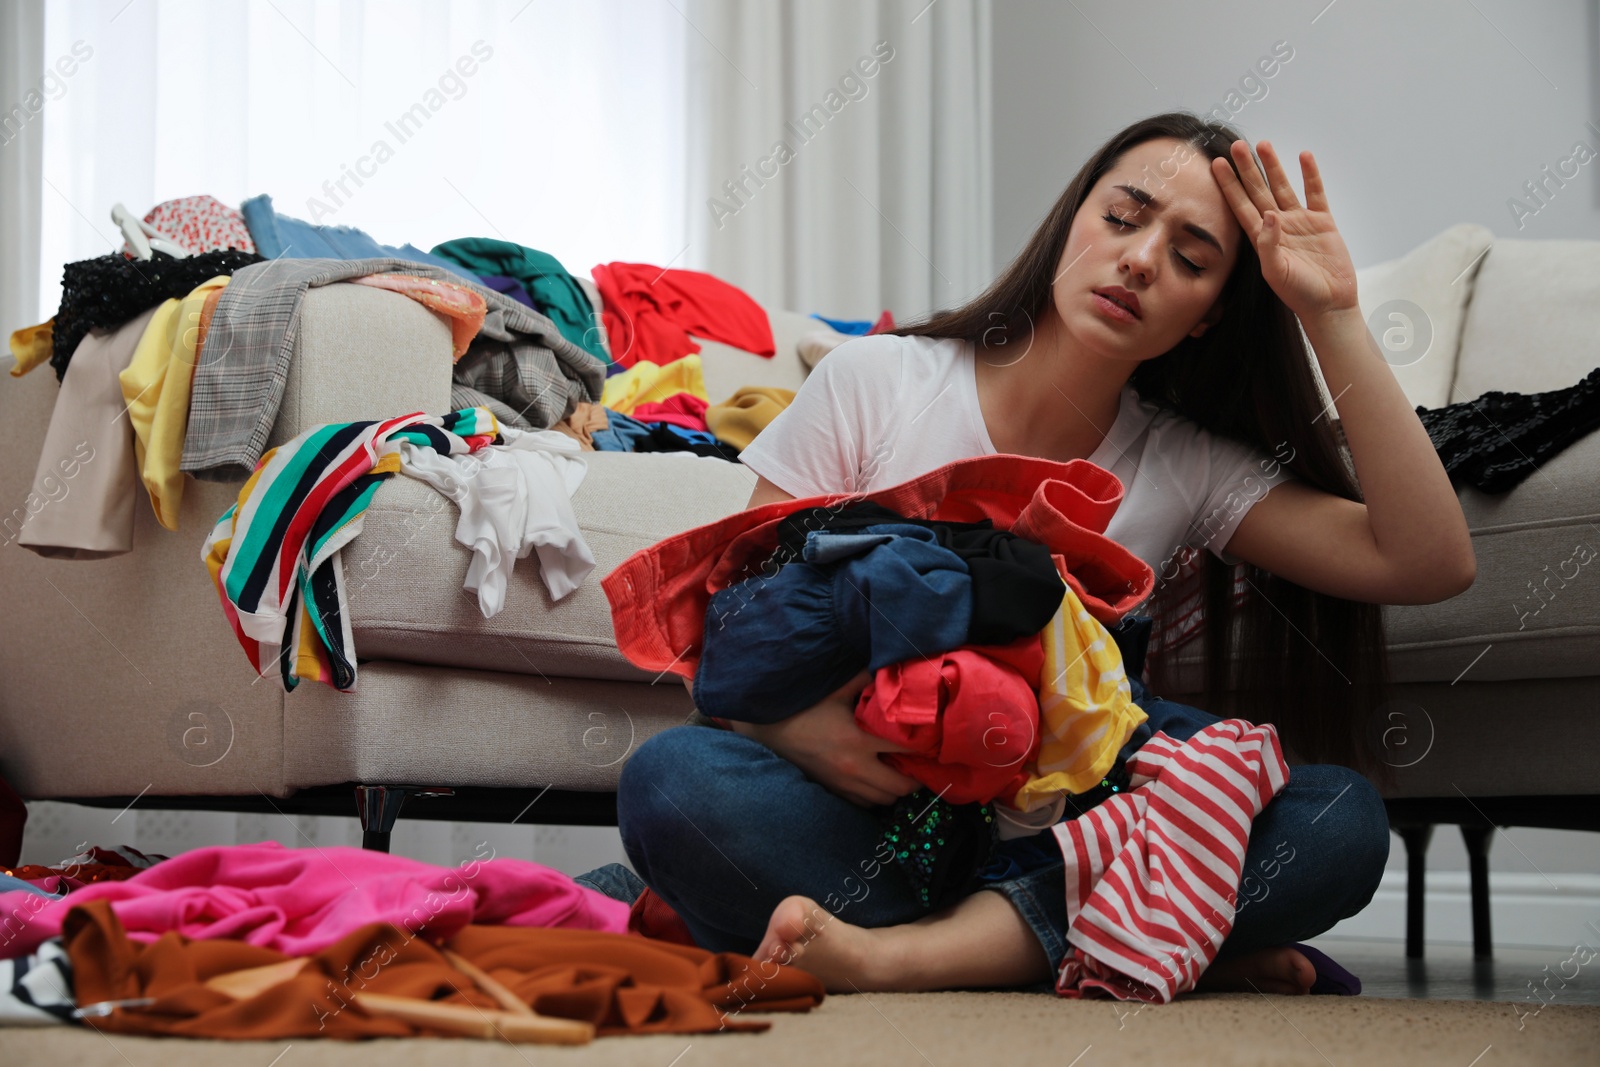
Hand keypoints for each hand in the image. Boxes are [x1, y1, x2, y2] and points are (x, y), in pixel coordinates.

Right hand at [729, 671, 921, 806]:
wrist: (766, 728)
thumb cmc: (802, 705)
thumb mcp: (836, 687)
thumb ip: (867, 678)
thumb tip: (894, 668)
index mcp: (857, 742)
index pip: (905, 752)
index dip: (925, 748)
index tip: (934, 740)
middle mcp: (853, 770)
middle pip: (900, 788)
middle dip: (915, 776)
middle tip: (920, 759)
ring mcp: (842, 784)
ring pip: (884, 800)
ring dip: (896, 787)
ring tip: (900, 768)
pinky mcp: (832, 791)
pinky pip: (865, 803)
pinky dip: (876, 794)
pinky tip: (876, 775)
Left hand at [1211, 140, 1358, 320]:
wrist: (1329, 304)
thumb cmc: (1299, 294)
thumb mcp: (1276, 272)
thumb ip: (1269, 244)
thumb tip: (1270, 214)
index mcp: (1261, 238)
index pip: (1240, 205)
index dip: (1228, 186)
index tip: (1216, 165)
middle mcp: (1277, 226)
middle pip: (1258, 191)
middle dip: (1246, 169)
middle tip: (1235, 146)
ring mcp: (1300, 222)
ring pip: (1283, 187)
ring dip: (1273, 166)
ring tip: (1263, 144)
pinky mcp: (1322, 222)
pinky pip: (1315, 193)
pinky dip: (1310, 175)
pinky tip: (1303, 156)